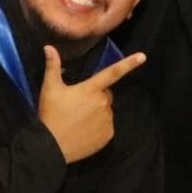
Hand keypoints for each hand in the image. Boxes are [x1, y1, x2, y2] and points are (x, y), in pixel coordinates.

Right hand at [37, 46, 145, 163]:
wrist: (52, 146)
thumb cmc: (51, 114)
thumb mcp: (50, 88)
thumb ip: (52, 66)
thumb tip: (49, 46)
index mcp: (91, 89)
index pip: (113, 72)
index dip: (128, 63)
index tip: (143, 56)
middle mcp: (103, 103)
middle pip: (105, 94)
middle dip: (96, 96)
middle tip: (78, 103)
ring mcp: (107, 120)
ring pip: (106, 111)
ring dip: (97, 111)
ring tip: (79, 119)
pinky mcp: (108, 135)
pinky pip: (107, 126)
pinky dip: (99, 127)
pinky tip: (84, 131)